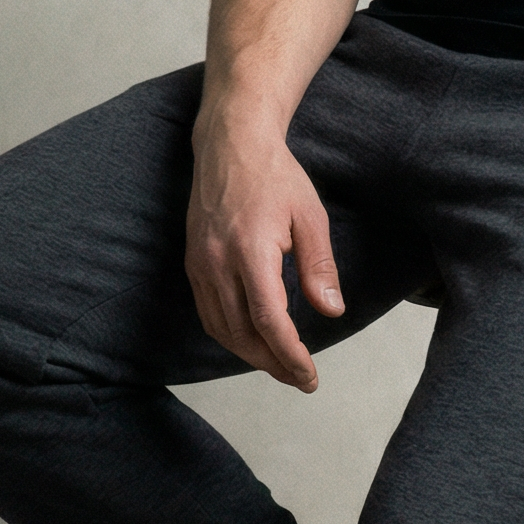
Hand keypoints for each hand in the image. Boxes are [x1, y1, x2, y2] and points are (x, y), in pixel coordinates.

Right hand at [185, 110, 343, 389]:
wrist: (229, 144)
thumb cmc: (275, 176)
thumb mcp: (310, 216)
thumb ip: (319, 266)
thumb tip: (331, 311)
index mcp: (250, 250)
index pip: (268, 320)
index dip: (289, 355)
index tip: (308, 376)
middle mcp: (217, 262)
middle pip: (241, 334)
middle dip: (272, 364)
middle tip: (301, 379)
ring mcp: (200, 264)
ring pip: (221, 329)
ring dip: (250, 355)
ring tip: (280, 366)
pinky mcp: (193, 263)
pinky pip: (208, 313)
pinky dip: (230, 335)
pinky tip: (252, 340)